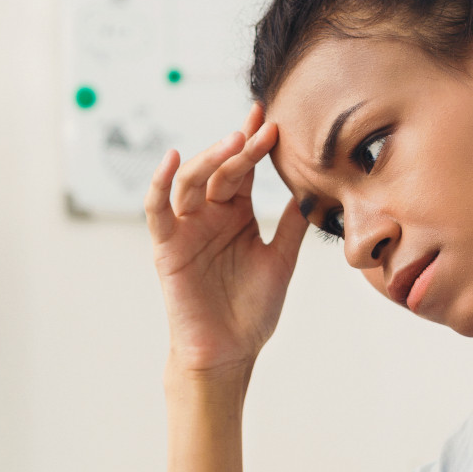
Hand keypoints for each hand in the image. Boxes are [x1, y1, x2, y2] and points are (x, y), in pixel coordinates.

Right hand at [147, 104, 307, 377]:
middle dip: (240, 146)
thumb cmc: (252, 311)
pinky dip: (159, 183)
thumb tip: (315, 187)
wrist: (228, 353)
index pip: (243, 169)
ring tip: (235, 141)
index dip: (256, 143)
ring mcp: (186, 228)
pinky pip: (157, 209)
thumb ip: (292, 224)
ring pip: (191, 180)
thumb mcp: (281, 260)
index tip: (273, 118)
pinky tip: (173, 158)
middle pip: (221, 169)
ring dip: (210, 157)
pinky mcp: (166, 246)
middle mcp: (209, 215)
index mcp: (236, 214)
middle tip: (262, 128)